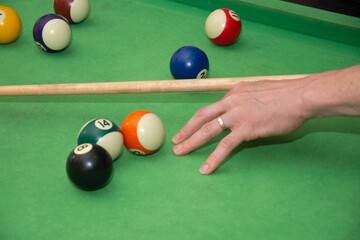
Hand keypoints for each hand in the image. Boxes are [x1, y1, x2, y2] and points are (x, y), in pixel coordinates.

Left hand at [172, 77, 310, 173]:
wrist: (300, 96)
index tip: (191, 126)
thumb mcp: (261, 91)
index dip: (199, 118)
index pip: (212, 107)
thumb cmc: (286, 94)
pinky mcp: (246, 129)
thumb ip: (248, 100)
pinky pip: (225, 146)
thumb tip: (245, 109)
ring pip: (208, 130)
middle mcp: (231, 101)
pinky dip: (214, 158)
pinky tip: (206, 168)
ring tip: (180, 152)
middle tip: (176, 140)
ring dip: (191, 142)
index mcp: (235, 92)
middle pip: (202, 116)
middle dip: (186, 129)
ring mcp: (237, 115)